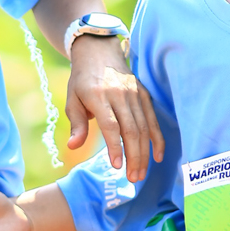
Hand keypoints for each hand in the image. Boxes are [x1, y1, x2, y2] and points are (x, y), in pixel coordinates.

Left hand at [66, 35, 163, 181]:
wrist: (99, 52)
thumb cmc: (82, 80)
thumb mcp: (72, 100)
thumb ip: (76, 124)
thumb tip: (73, 147)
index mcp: (99, 95)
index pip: (111, 125)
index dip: (115, 147)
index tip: (117, 166)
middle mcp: (120, 94)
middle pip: (131, 130)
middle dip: (134, 156)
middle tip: (133, 178)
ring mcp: (134, 94)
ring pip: (144, 128)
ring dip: (144, 153)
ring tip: (140, 174)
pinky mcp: (144, 95)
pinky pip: (152, 120)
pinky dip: (157, 139)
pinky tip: (157, 156)